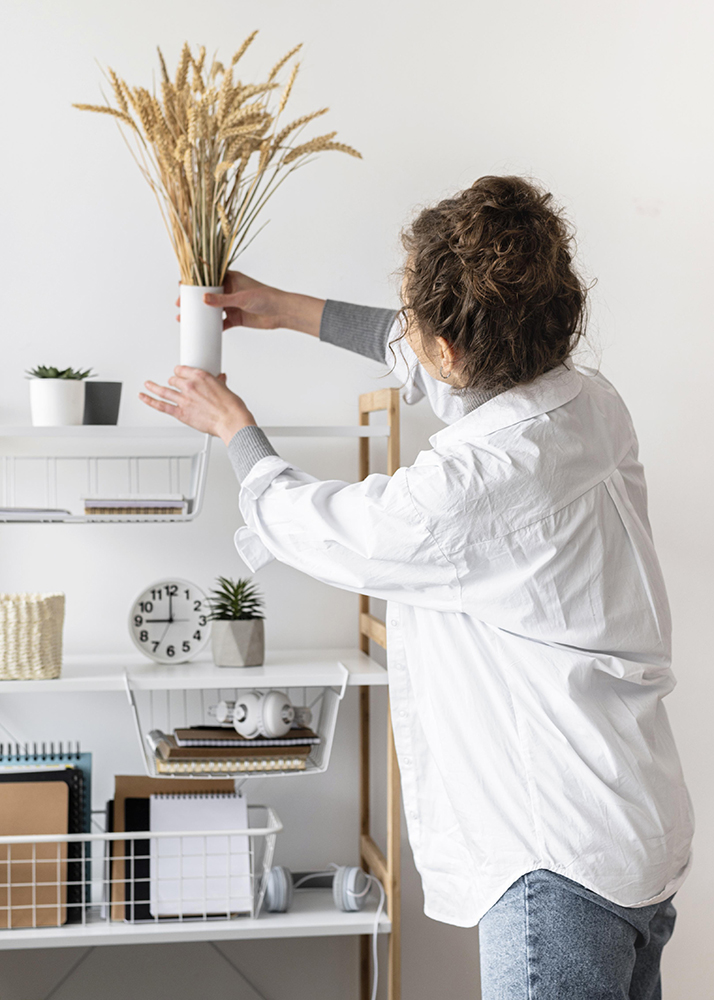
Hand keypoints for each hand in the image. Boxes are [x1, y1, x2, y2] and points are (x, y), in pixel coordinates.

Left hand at [139, 367, 255, 444]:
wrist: (231, 421)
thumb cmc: (231, 407)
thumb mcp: (225, 389)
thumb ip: (218, 383)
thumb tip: (219, 379)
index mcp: (201, 377)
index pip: (182, 369)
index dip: (180, 372)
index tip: (179, 374)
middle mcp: (190, 386)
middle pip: (173, 380)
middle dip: (172, 382)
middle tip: (171, 385)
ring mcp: (183, 399)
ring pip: (164, 391)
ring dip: (154, 387)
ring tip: (148, 385)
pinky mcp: (180, 413)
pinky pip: (161, 406)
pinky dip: (149, 401)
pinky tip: (143, 397)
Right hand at [175, 271, 324, 336]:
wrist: (281, 313)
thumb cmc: (265, 298)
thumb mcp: (241, 297)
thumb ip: (222, 299)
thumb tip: (203, 299)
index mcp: (230, 279)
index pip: (208, 279)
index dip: (194, 283)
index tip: (181, 287)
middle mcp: (229, 291)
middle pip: (207, 295)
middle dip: (193, 300)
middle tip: (180, 306)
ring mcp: (232, 305)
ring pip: (212, 310)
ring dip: (200, 314)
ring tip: (185, 319)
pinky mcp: (236, 318)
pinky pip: (221, 323)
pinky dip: (212, 327)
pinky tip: (202, 331)